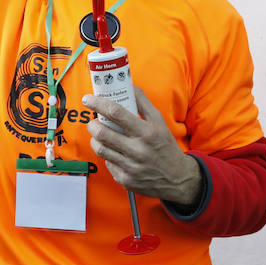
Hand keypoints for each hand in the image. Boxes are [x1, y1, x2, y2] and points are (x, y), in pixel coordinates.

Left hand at [83, 86, 201, 205]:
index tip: (88, 99)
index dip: (98, 104)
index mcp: (147, 132)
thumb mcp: (159, 121)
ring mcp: (130, 167)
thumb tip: (128, 85)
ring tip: (99, 134)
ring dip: (95, 139)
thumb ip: (143, 102)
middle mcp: (138, 150)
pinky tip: (113, 151)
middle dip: (92, 124)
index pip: (116, 113)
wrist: (177, 178)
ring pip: (100, 149)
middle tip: (93, 121)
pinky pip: (107, 163)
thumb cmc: (165, 146)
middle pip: (102, 133)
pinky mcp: (125, 180)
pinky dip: (107, 154)